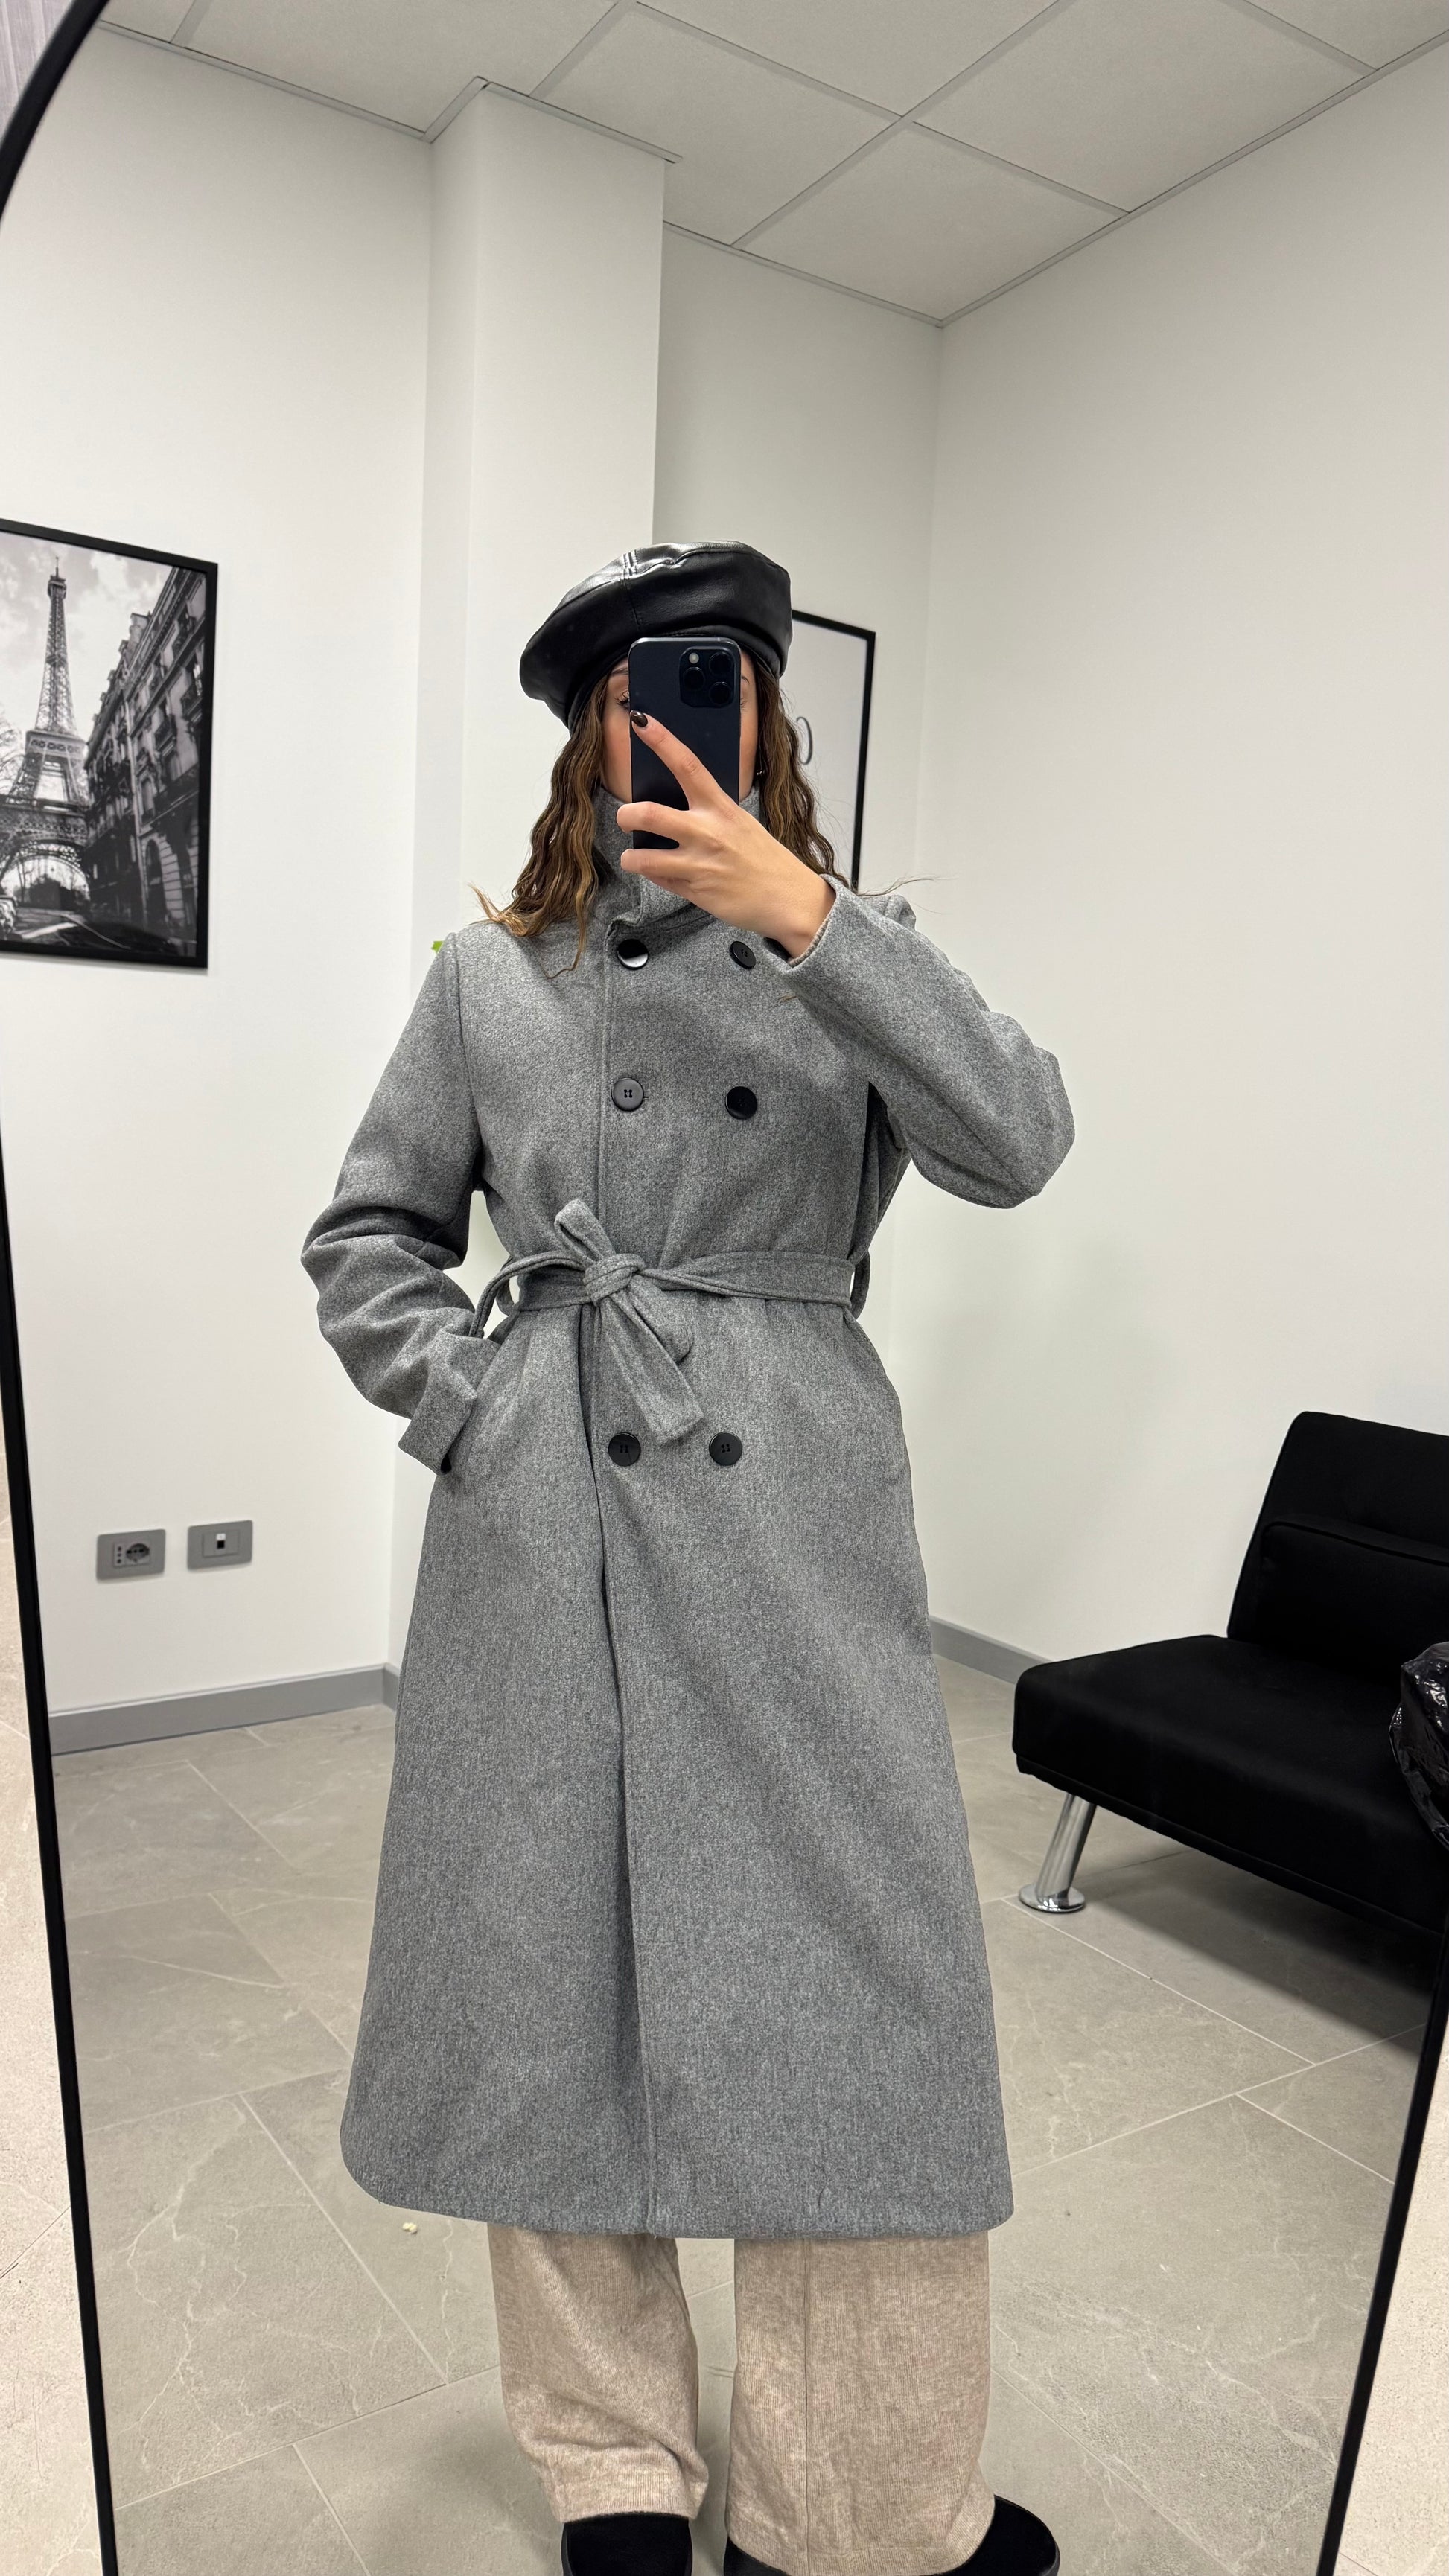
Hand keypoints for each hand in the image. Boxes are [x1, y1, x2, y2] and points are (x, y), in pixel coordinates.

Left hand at [616, 710, 835, 958]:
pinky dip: (653, 875)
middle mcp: (707, 832)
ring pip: (643, 857)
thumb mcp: (740, 823)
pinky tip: (662, 872)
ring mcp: (699, 864)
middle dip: (626, 815)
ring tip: (634, 856)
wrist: (787, 898)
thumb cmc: (764, 858)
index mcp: (721, 808)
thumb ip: (709, 812)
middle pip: (649, 813)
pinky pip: (659, 879)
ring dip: (631, 856)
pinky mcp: (694, 891)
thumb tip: (675, 804)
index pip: (687, 765)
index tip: (641, 720)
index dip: (662, 740)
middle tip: (626, 818)